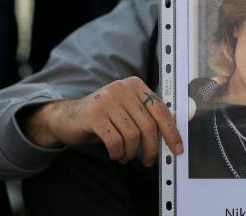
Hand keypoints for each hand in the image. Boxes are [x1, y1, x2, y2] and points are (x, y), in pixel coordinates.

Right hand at [21, 76, 182, 166]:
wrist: (68, 117)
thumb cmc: (104, 117)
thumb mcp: (129, 111)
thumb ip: (150, 115)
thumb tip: (177, 127)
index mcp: (135, 85)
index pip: (161, 110)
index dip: (172, 131)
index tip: (177, 148)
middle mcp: (122, 89)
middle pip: (148, 125)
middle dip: (151, 148)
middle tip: (149, 161)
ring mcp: (107, 100)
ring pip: (132, 135)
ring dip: (131, 152)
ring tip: (126, 156)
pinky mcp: (94, 115)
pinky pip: (115, 141)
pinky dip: (118, 152)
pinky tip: (115, 154)